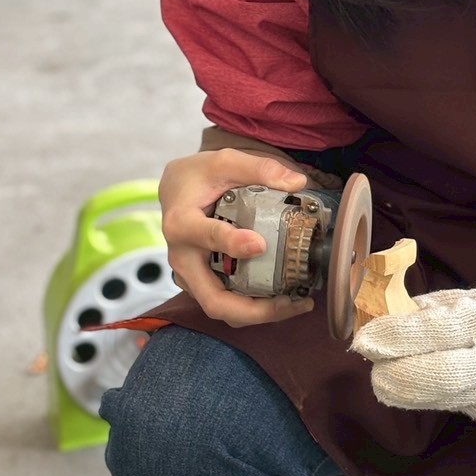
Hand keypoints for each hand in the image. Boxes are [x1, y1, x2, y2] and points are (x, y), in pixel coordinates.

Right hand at [159, 148, 317, 328]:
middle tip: (292, 301)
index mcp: (182, 223)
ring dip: (259, 313)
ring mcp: (192, 276)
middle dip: (254, 309)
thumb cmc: (198, 177)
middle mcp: (183, 258)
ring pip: (222, 309)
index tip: (260, 244)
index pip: (206, 237)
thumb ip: (260, 169)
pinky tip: (286, 298)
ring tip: (297, 303)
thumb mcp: (224, 161)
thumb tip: (297, 182)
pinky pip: (228, 303)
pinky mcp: (203, 282)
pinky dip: (255, 307)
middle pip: (213, 300)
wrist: (177, 189)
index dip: (232, 243)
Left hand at [350, 277, 475, 432]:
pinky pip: (454, 405)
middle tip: (370, 357)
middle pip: (429, 379)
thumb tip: (396, 309)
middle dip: (389, 373)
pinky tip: (419, 382)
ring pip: (437, 400)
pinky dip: (429, 395)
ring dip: (403, 388)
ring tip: (387, 371)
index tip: (363, 337)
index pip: (435, 333)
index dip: (394, 337)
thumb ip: (445, 307)